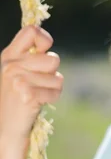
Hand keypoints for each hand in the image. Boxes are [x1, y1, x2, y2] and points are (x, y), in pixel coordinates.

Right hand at [0, 25, 63, 141]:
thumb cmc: (16, 97)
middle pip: (53, 59)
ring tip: (38, 92)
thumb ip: (30, 54)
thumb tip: (45, 39)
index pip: (32, 31)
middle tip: (37, 82)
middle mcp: (11, 66)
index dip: (45, 40)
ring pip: (57, 77)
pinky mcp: (27, 96)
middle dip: (52, 73)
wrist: (6, 127)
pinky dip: (51, 98)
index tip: (43, 51)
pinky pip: (56, 91)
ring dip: (53, 86)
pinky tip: (38, 103)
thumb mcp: (17, 70)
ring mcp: (18, 81)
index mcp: (9, 55)